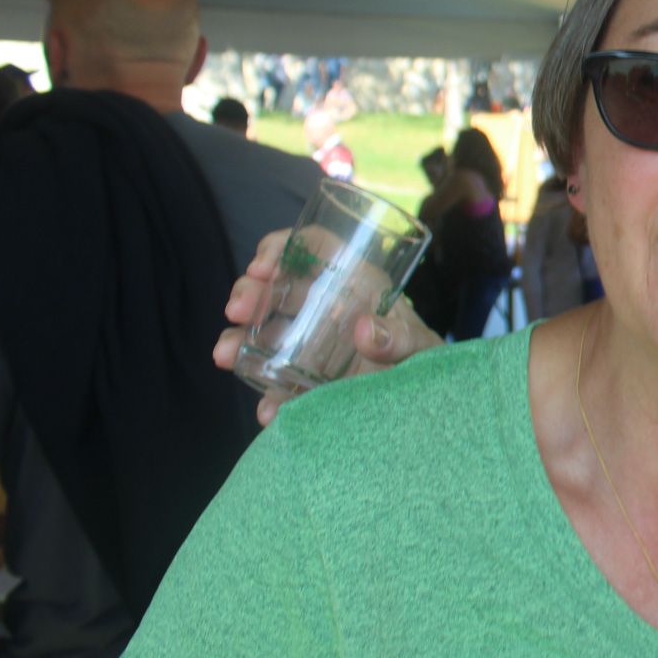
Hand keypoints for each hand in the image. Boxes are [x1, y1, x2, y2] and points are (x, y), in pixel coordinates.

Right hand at [214, 229, 442, 425]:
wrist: (432, 401)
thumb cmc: (426, 359)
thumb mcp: (421, 345)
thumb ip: (401, 338)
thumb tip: (364, 330)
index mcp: (356, 283)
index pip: (315, 248)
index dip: (282, 247)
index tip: (262, 266)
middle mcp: (327, 307)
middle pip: (278, 285)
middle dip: (250, 292)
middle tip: (237, 311)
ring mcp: (311, 343)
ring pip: (263, 329)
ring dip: (238, 339)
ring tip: (226, 356)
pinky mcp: (307, 378)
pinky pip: (277, 381)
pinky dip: (267, 395)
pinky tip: (266, 411)